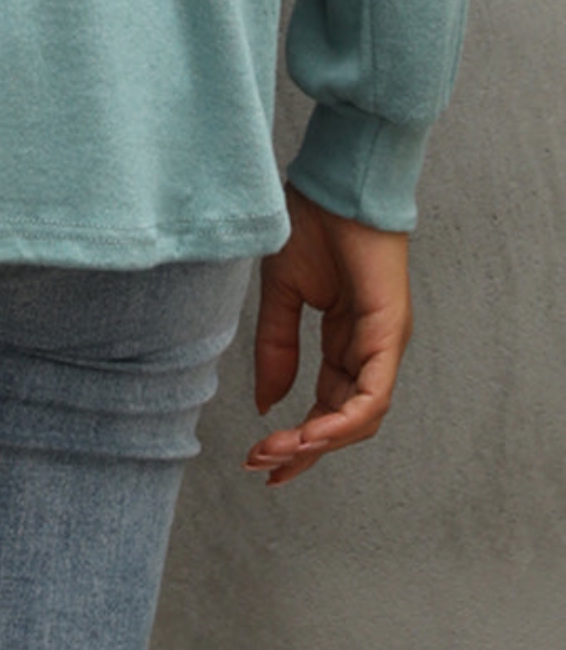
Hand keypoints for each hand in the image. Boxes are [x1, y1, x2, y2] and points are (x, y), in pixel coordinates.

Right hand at [245, 183, 412, 485]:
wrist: (333, 181)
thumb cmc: (313, 225)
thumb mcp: (281, 295)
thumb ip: (275, 348)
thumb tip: (267, 404)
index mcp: (344, 343)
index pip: (325, 407)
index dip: (297, 440)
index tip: (260, 462)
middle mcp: (368, 352)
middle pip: (342, 422)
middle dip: (302, 451)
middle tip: (262, 468)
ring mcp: (383, 345)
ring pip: (359, 418)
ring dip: (318, 442)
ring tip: (277, 451)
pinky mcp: (389, 333)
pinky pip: (372, 394)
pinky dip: (343, 420)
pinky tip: (312, 433)